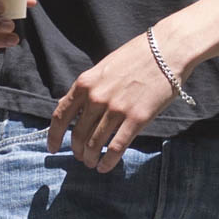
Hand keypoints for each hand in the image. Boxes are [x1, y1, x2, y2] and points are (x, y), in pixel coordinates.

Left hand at [47, 32, 178, 172]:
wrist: (166, 50)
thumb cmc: (136, 57)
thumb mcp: (104, 68)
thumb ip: (89, 88)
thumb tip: (77, 111)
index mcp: (85, 83)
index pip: (61, 115)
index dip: (54, 136)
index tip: (51, 148)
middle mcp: (96, 97)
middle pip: (78, 134)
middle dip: (77, 150)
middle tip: (81, 157)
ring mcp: (116, 109)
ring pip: (95, 144)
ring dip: (91, 158)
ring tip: (92, 163)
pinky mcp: (136, 119)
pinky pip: (116, 148)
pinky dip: (108, 162)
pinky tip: (105, 167)